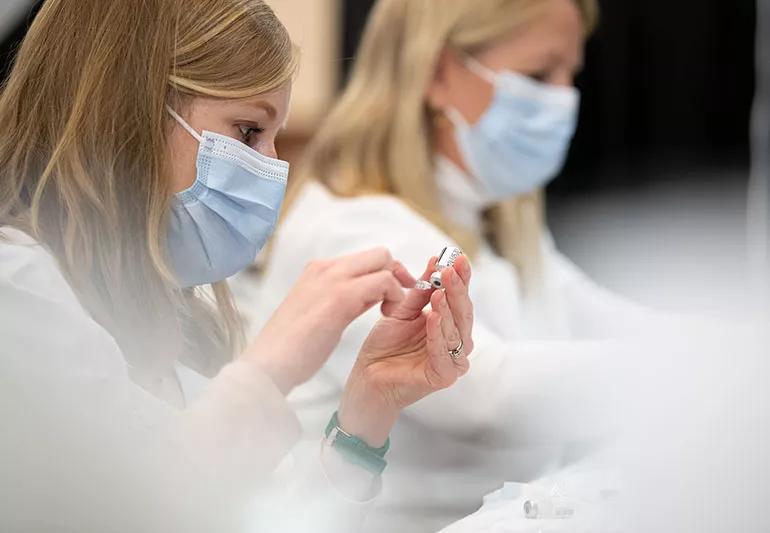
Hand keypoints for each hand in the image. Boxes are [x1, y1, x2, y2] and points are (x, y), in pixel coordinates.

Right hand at [243, 247, 415, 393]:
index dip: (384, 274)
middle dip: (395, 274)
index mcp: (318, 270)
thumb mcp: (317, 312)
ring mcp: (333, 279)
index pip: (364, 259)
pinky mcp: (341, 296)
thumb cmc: (291, 347)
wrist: (269, 363)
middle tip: (395, 303)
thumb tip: (370, 295)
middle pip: (379, 253)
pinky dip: (395, 297)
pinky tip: (389, 317)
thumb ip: (341, 297)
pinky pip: (384, 281)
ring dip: (396, 286)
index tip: (388, 299)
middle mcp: (326, 268)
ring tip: (391, 313)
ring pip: (384, 261)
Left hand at [337, 255, 473, 445]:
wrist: (368, 376)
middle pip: (463, 312)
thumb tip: (435, 262)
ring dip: (449, 308)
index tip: (457, 257)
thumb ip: (421, 291)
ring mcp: (452, 360)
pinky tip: (433, 316)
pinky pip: (444, 352)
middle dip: (457, 289)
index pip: (459, 298)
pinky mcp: (443, 376)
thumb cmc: (386, 345)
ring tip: (440, 290)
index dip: (461, 278)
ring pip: (457, 331)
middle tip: (450, 269)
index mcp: (450, 325)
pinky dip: (439, 333)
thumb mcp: (403, 311)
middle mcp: (456, 342)